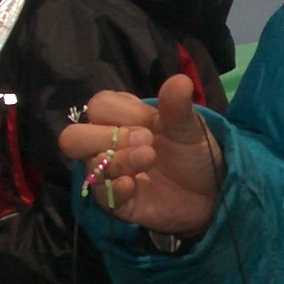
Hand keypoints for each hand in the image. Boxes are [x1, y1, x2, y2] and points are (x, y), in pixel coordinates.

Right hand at [58, 75, 223, 238]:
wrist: (210, 192)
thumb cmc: (192, 152)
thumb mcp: (189, 127)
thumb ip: (177, 106)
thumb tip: (179, 81)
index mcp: (120, 118)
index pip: (98, 106)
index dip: (123, 113)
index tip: (153, 122)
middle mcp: (106, 145)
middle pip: (73, 137)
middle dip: (104, 137)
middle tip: (145, 141)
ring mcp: (109, 175)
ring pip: (89, 165)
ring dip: (119, 160)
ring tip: (149, 158)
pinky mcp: (116, 202)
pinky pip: (101, 196)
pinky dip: (115, 188)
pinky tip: (134, 184)